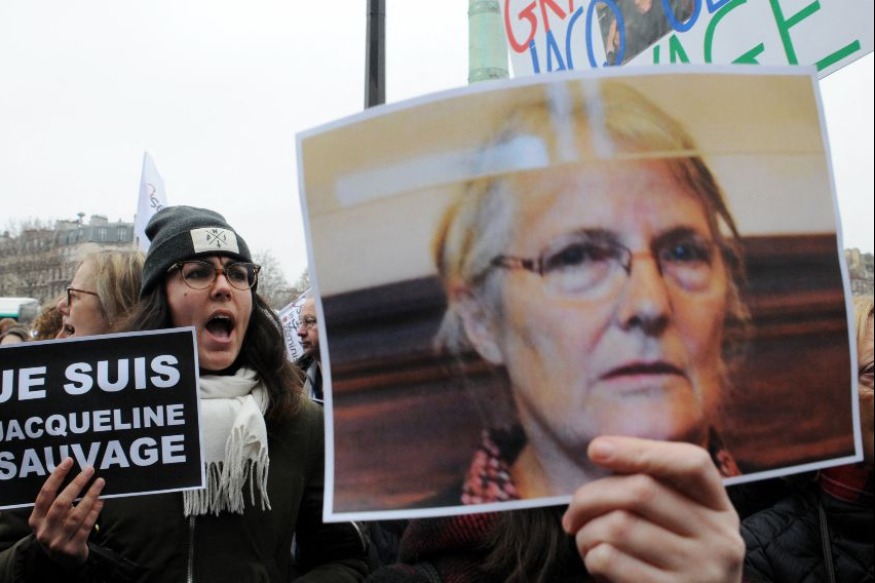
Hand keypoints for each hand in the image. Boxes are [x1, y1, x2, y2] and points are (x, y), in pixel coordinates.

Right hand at [28, 457, 104, 568]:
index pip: (45, 494)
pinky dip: (94, 511)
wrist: (64, 559)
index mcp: (35, 520)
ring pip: (76, 515)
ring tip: (100, 482)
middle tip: (90, 469)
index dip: (57, 476)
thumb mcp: (51, 518)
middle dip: (76, 484)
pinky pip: (86, 526)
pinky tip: (101, 500)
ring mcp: (57, 542)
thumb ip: (59, 500)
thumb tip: (79, 473)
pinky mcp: (72, 549)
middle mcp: (44, 531)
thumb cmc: (59, 529)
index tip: (69, 461)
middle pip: (61, 503)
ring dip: (90, 496)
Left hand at [561, 437, 742, 582]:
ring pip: (619, 525)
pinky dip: (591, 556)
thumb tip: (603, 451)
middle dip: (591, 496)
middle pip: (642, 491)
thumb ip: (656, 491)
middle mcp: (718, 539)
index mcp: (718, 509)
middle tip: (573, 514)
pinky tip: (596, 564)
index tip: (596, 449)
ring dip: (586, 531)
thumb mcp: (682, 525)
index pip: (691, 463)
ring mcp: (699, 572)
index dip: (640, 450)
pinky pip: (610, 560)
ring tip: (584, 541)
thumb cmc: (670, 565)